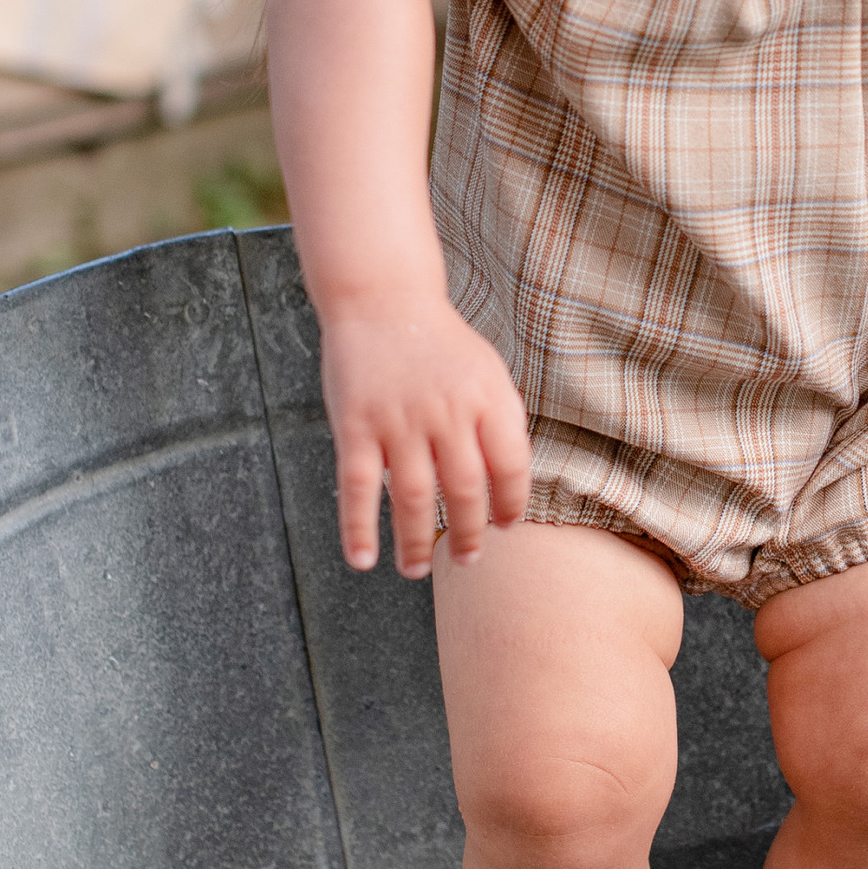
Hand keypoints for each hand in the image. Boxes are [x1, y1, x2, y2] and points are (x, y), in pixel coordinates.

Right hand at [316, 292, 531, 577]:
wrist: (384, 300)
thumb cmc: (441, 347)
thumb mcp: (487, 373)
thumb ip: (499, 425)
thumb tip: (507, 491)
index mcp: (486, 398)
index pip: (511, 465)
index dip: (512, 503)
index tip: (505, 526)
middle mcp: (446, 412)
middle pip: (465, 489)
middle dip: (469, 533)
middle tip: (467, 560)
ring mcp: (398, 420)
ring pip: (413, 497)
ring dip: (417, 542)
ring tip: (417, 569)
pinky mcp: (355, 425)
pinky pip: (357, 486)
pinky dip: (358, 527)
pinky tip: (362, 559)